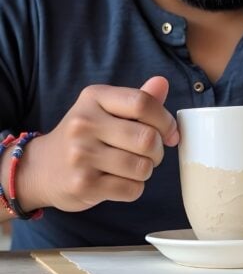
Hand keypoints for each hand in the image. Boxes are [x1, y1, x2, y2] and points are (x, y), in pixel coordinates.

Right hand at [20, 76, 178, 212]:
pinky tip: (120, 181)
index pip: (142, 102)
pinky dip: (135, 188)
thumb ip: (139, 98)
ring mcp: (80, 155)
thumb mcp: (108, 108)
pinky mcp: (82, 185)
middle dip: (159, 149)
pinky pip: (131, 189)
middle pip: (147, 138)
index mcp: (94, 97)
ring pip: (142, 166)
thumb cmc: (87, 134)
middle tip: (152, 152)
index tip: (170, 131)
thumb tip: (162, 83)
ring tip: (134, 165)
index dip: (165, 119)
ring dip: (147, 169)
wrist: (41, 168)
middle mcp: (84, 123)